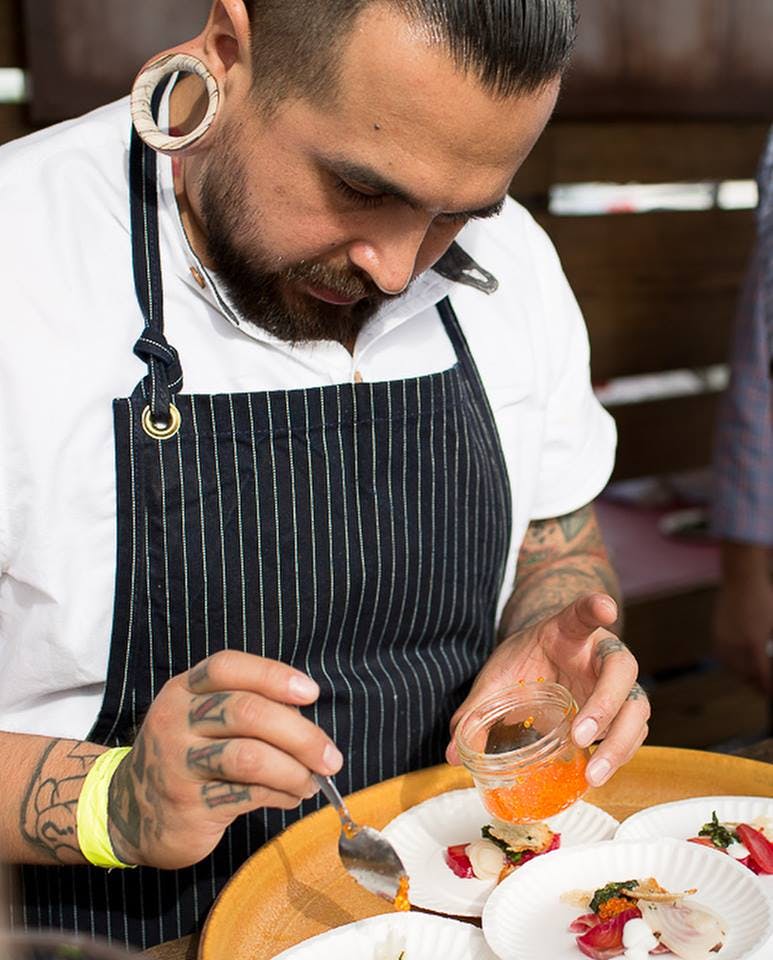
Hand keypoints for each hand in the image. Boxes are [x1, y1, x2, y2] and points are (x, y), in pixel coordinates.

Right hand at [107, 651, 342, 868]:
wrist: (128, 812)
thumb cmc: (185, 755)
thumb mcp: (200, 718)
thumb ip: (245, 709)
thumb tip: (308, 722)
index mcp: (184, 689)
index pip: (228, 667)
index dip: (273, 675)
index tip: (310, 692)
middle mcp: (176, 720)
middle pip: (246, 712)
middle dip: (300, 734)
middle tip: (330, 756)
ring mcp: (177, 763)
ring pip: (249, 757)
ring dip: (294, 770)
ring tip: (313, 781)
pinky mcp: (187, 804)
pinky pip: (246, 795)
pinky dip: (280, 795)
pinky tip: (291, 796)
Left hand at [446, 593, 649, 787]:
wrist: (544, 664)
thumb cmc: (526, 662)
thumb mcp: (499, 677)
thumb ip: (478, 709)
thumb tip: (453, 751)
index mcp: (570, 632)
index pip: (583, 613)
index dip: (595, 607)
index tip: (605, 608)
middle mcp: (602, 654)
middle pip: (621, 668)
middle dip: (606, 703)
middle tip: (580, 733)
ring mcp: (617, 685)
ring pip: (637, 708)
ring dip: (619, 742)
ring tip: (594, 773)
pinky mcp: (622, 713)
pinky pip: (631, 733)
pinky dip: (619, 755)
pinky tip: (596, 775)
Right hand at [713, 576, 772, 694]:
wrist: (741, 581)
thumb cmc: (764, 600)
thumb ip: (771, 648)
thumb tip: (769, 662)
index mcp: (754, 645)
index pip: (762, 677)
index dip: (768, 689)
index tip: (771, 693)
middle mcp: (737, 646)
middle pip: (746, 676)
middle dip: (756, 685)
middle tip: (764, 688)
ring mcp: (724, 640)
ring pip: (733, 669)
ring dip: (743, 676)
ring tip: (752, 677)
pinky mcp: (717, 635)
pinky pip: (723, 658)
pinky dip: (732, 664)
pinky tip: (739, 663)